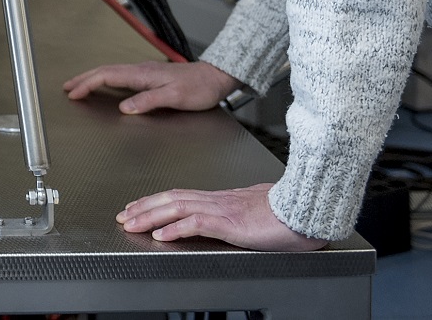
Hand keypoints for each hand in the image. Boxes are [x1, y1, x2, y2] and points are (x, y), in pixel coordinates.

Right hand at [63, 59, 238, 113]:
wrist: (216, 77)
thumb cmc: (199, 88)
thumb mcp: (175, 97)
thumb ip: (148, 101)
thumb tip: (124, 108)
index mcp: (142, 74)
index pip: (107, 76)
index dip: (88, 84)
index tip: (73, 93)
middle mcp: (141, 70)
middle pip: (105, 71)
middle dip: (84, 79)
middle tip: (67, 87)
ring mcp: (145, 72)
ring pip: (111, 73)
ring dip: (93, 79)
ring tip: (80, 86)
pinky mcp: (150, 77)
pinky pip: (120, 76)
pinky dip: (106, 80)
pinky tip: (106, 86)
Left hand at [118, 183, 327, 249]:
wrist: (308, 210)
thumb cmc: (289, 213)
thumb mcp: (256, 212)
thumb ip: (239, 214)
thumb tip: (232, 219)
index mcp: (223, 199)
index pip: (181, 195)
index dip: (156, 200)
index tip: (137, 206)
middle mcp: (218, 200)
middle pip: (172, 198)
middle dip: (144, 206)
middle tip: (124, 214)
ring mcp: (223, 209)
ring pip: (177, 207)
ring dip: (151, 216)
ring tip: (132, 223)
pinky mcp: (231, 223)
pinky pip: (197, 223)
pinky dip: (176, 228)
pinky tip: (162, 234)